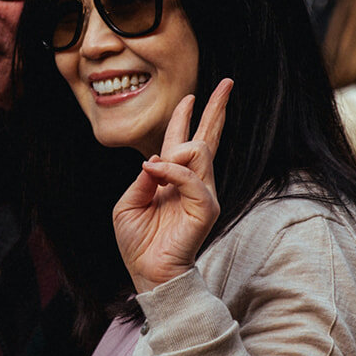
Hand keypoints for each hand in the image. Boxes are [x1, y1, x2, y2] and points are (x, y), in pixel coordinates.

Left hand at [113, 79, 232, 294]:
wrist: (148, 272)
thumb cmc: (137, 242)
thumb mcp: (128, 203)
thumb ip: (143, 178)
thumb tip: (156, 159)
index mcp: (172, 179)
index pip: (184, 140)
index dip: (187, 117)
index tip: (191, 96)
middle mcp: (192, 183)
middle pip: (209, 137)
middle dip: (216, 109)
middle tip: (227, 82)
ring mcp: (202, 194)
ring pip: (199, 152)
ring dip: (176, 150)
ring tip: (156, 168)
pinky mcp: (206, 208)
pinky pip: (193, 179)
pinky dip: (172, 172)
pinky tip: (155, 171)